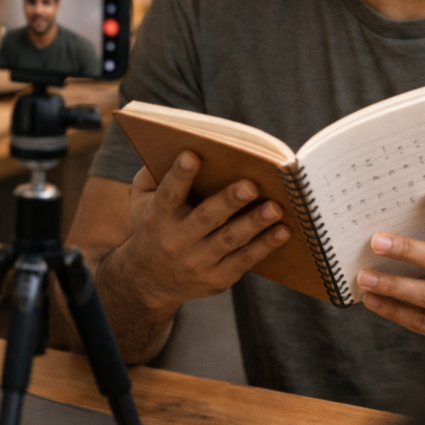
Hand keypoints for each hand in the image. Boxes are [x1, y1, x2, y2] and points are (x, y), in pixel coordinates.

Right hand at [122, 150, 290, 311]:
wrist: (149, 280)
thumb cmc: (152, 226)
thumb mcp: (141, 200)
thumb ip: (152, 174)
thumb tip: (176, 144)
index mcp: (157, 217)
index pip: (168, 194)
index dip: (179, 175)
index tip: (192, 154)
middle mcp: (176, 241)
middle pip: (206, 218)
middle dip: (229, 201)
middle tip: (251, 185)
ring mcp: (197, 262)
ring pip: (229, 240)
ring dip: (254, 224)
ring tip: (276, 208)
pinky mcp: (217, 278)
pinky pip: (244, 260)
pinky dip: (265, 246)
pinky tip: (284, 231)